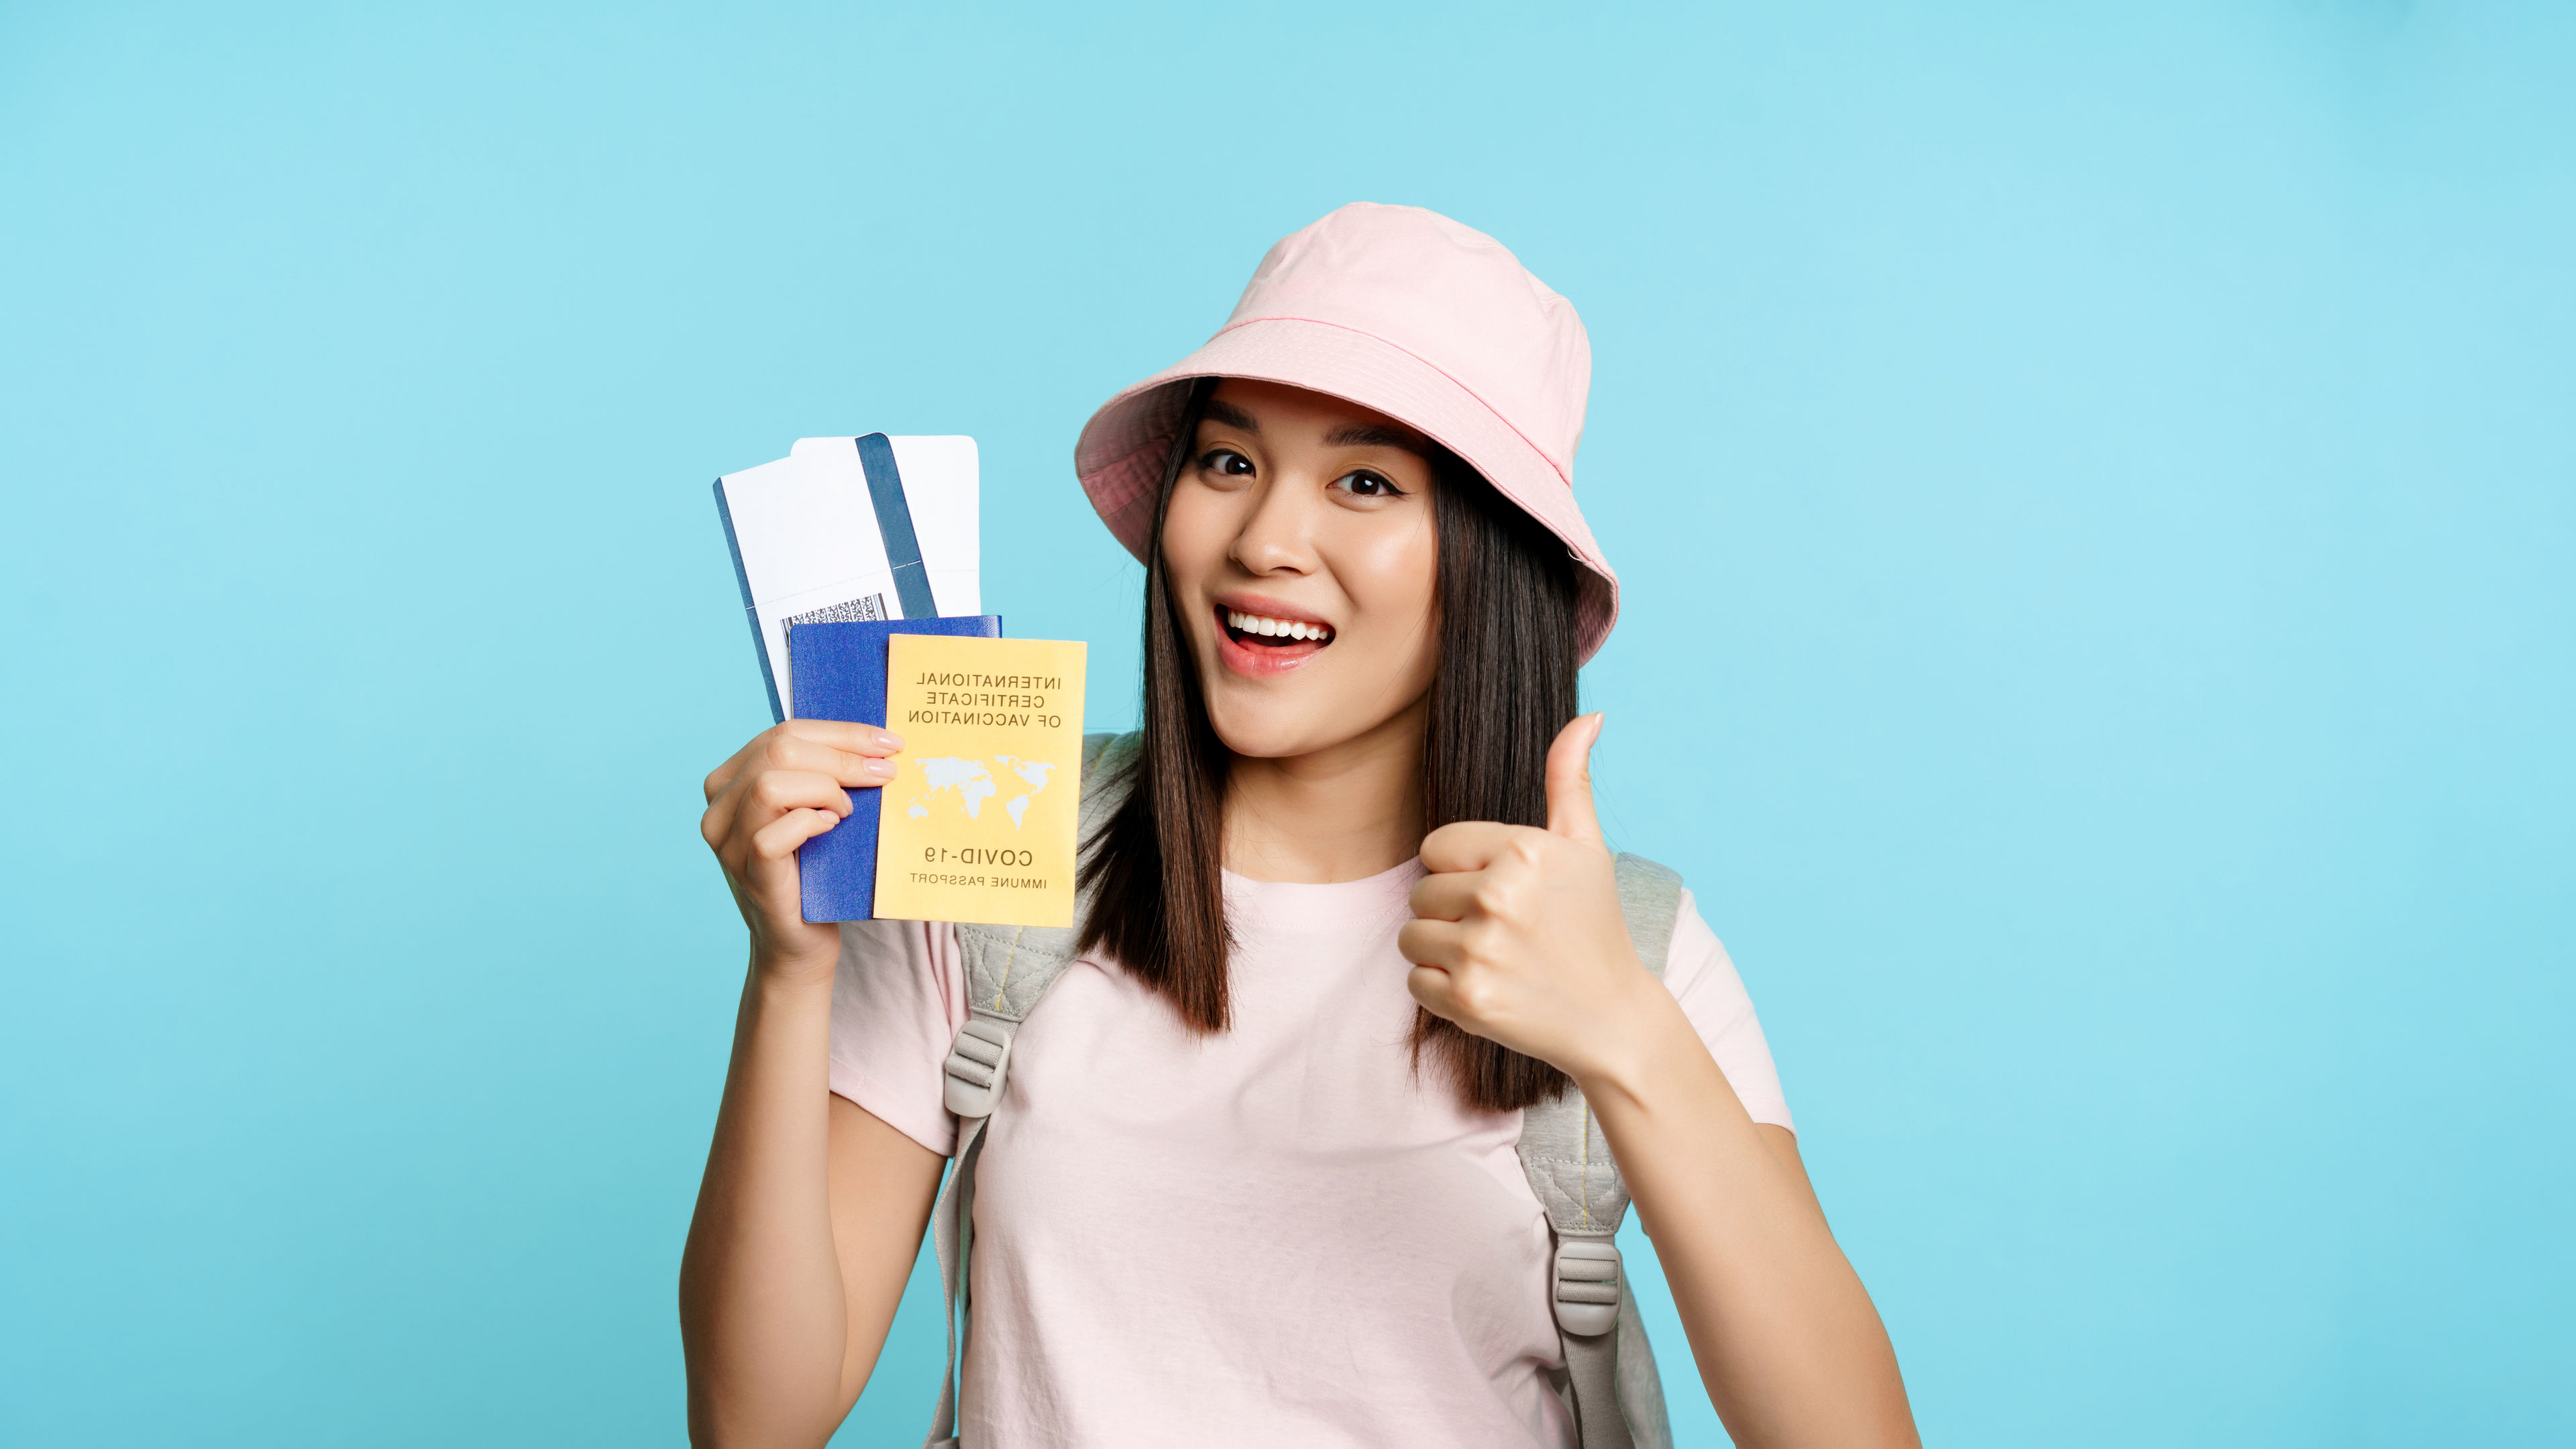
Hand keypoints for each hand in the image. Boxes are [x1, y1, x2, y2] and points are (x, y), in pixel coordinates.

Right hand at [701, 720, 903, 979]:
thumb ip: (819, 774)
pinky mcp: (747, 873)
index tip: (889, 741)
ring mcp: (727, 843)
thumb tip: (873, 740)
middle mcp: (719, 808)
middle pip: (779, 750)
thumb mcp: (812, 811)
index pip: (784, 732)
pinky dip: (809, 824)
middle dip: (843, 755)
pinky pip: (772, 835)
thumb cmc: (813, 872)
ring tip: (847, 811)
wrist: (801, 944)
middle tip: (885, 773)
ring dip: (824, 789)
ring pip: (771, 785)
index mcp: (731, 781)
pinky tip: (831, 829)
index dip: (841, 732)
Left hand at [1397, 714, 1666, 1085]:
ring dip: (1440, 950)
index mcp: (1522, 849)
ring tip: (1492, 958)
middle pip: (1420, 892)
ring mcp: (1480, 948)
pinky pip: (1414, 980)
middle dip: (1451, 912)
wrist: (1613, 1018)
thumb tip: (1589, 716)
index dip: (1462, 871)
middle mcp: (1497, 894)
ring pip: (1410, 935)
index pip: (1435, 847)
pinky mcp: (1466, 997)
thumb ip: (1571, 779)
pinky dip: (1441, 989)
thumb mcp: (1587, 848)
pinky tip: (1487, 987)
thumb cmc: (1596, 927)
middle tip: (1502, 932)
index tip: (1500, 893)